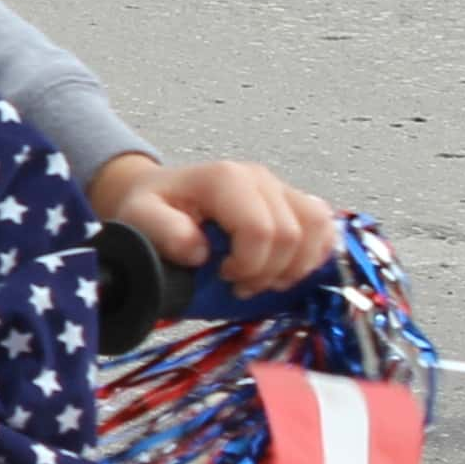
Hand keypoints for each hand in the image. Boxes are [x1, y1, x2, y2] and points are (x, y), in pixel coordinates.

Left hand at [90, 150, 340, 296]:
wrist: (159, 194)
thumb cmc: (151, 207)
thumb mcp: (140, 217)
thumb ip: (164, 232)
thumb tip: (199, 253)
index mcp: (226, 179)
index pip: (261, 230)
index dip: (249, 265)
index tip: (224, 277)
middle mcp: (260, 178)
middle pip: (292, 236)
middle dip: (268, 272)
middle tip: (238, 285)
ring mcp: (281, 187)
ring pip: (318, 229)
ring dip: (296, 266)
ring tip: (262, 279)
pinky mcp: (293, 200)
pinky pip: (325, 227)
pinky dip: (313, 255)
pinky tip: (285, 269)